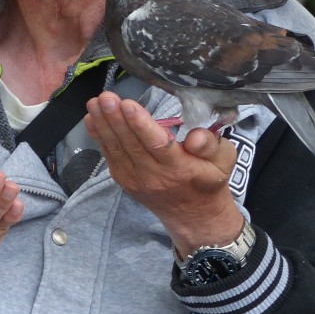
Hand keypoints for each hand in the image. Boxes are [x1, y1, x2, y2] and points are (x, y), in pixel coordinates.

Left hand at [85, 91, 243, 257]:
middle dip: (116, 119)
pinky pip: (110, 156)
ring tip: (94, 103)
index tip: (128, 105)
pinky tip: (91, 118)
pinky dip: (99, 136)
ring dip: (103, 124)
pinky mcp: (125, 180)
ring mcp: (136, 179)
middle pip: (132, 144)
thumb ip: (211, 146)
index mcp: (180, 168)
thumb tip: (195, 137)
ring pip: (117, 149)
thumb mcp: (223, 162)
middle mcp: (155, 175)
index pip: (158, 144)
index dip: (141, 124)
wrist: (194, 216)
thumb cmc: (209, 180)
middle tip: (105, 97)